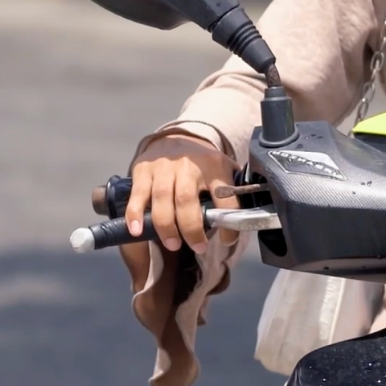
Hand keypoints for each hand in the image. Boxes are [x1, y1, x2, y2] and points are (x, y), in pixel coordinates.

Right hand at [124, 135, 238, 254]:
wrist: (175, 138)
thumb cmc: (202, 163)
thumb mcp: (224, 168)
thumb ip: (234, 190)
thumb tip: (249, 219)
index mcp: (214, 166)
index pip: (224, 197)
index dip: (228, 223)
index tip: (227, 240)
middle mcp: (187, 165)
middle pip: (186, 199)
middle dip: (191, 228)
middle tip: (197, 246)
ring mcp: (162, 167)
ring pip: (162, 198)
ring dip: (166, 226)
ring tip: (172, 244)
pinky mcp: (143, 170)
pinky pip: (138, 194)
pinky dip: (135, 214)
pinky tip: (137, 230)